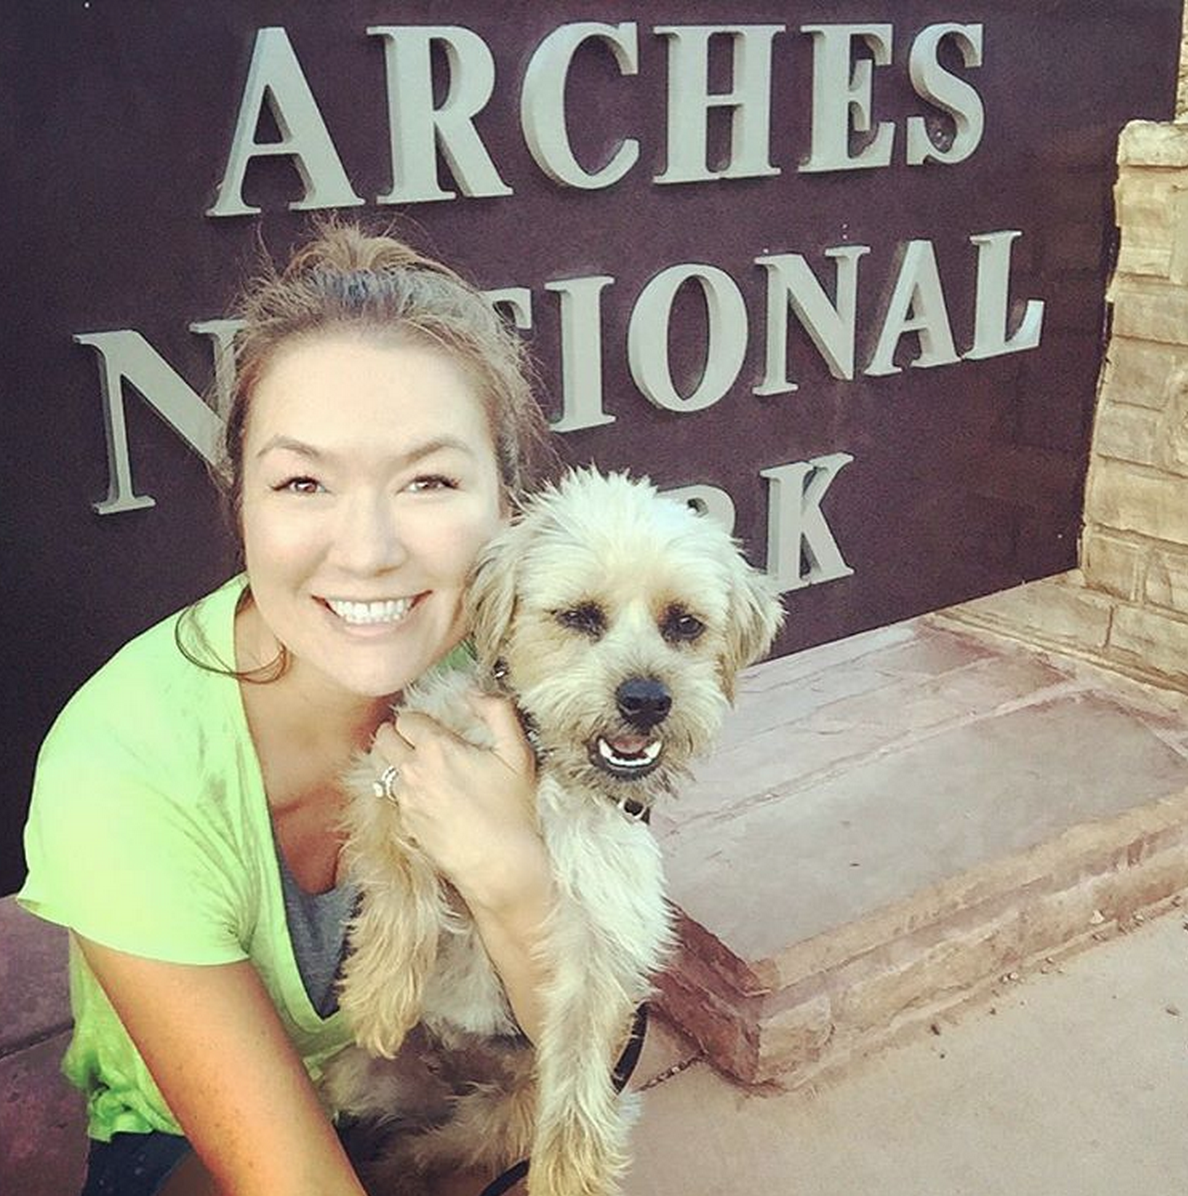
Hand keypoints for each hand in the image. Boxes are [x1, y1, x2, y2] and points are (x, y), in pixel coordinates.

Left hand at [371, 693, 543, 912]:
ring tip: (419, 762)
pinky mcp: (405, 823)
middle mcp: (412, 772)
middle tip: (423, 739)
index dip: (423, 718)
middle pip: (383, 737)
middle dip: (400, 733)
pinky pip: (390, 792)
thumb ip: (497, 711)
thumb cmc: (513, 811)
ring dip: (394, 757)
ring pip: (380, 765)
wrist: (501, 867)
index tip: (440, 726)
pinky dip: (400, 785)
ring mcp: (405, 800)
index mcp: (436, 749)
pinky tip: (426, 791)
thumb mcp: (517, 753)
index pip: (407, 717)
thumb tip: (473, 693)